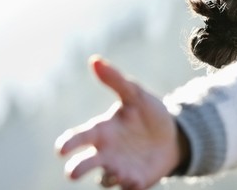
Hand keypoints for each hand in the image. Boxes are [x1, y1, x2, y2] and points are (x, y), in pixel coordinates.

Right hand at [55, 56, 180, 188]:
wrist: (174, 136)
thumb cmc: (148, 115)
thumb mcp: (136, 95)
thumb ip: (116, 80)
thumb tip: (94, 60)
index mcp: (102, 131)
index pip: (79, 138)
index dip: (68, 143)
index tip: (61, 149)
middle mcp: (105, 153)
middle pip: (84, 164)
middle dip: (77, 169)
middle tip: (72, 173)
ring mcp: (118, 169)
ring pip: (104, 179)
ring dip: (108, 177)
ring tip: (118, 173)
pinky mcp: (134, 181)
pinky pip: (126, 187)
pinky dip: (128, 185)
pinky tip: (135, 180)